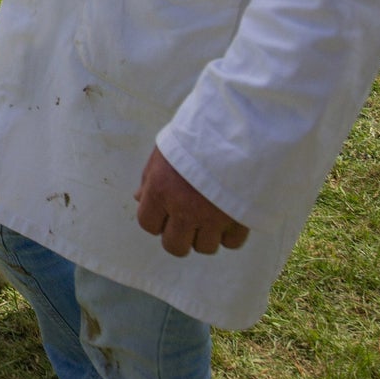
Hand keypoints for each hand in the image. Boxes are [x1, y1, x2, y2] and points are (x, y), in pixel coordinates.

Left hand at [134, 147, 249, 256]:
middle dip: (179, 237)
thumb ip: (150, 178)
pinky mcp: (240, 220)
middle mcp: (184, 210)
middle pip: (174, 247)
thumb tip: (139, 198)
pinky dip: (230, 234)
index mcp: (160, 191)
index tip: (164, 214)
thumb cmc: (196, 137)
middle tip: (187, 223)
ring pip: (205, 248)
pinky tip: (229, 217)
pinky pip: (232, 243)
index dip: (155, 221)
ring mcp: (213, 218)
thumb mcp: (165, 152)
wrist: (238, 130)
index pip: (147, 224)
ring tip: (211, 216)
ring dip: (206, 235)